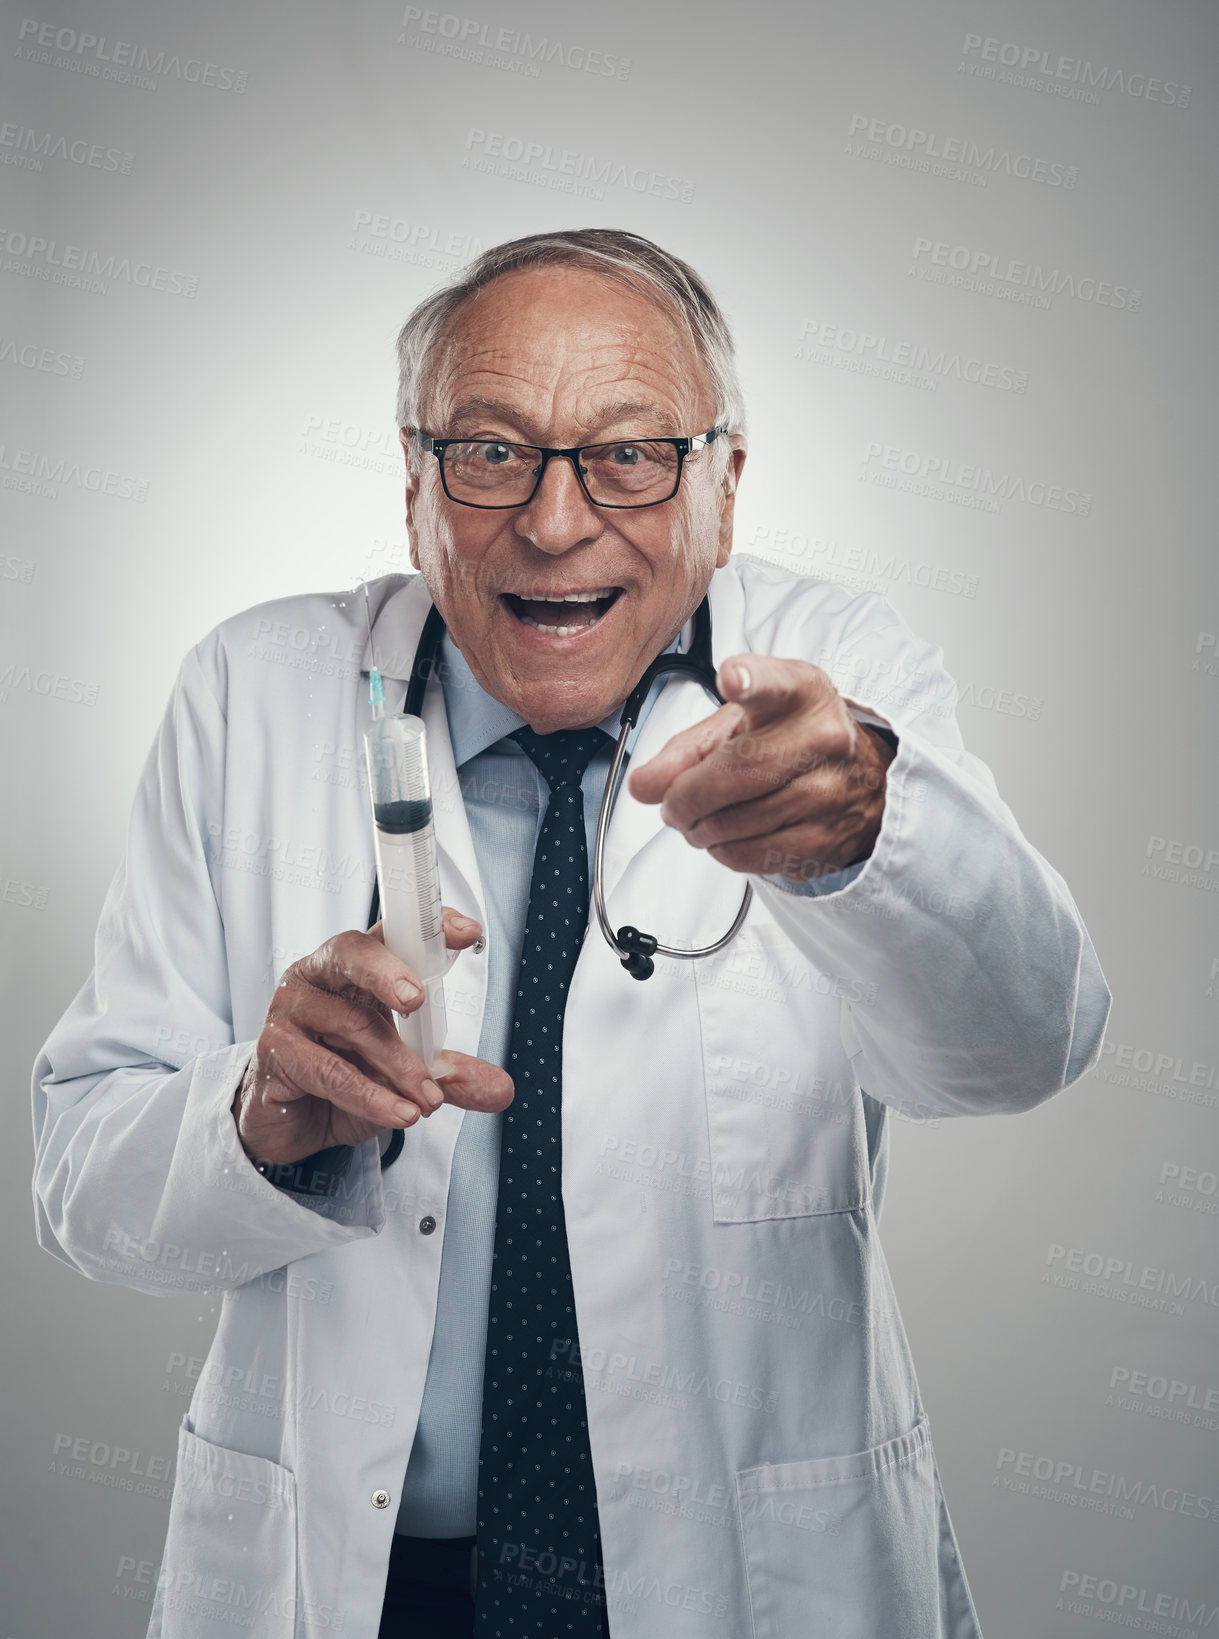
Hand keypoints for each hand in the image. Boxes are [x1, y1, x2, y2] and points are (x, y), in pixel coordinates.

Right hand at [233, 909, 512, 1166]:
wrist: (291, 1122)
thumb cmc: (344, 1075)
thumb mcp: (404, 1076)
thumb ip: (449, 1077)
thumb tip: (500, 1089)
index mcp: (355, 968)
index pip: (391, 933)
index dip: (427, 926)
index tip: (466, 932)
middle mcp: (320, 978)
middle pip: (353, 954)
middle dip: (388, 972)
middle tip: (417, 999)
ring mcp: (291, 1010)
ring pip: (351, 1024)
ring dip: (398, 1066)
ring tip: (428, 1099)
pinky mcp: (275, 1052)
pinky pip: (328, 1070)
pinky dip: (369, 1095)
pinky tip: (398, 1113)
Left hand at [627, 654, 896, 881]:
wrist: (854, 779)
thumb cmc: (784, 741)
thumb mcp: (737, 725)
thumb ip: (683, 751)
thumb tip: (643, 786)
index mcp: (800, 694)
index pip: (776, 684)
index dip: (751, 681)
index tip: (732, 677)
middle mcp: (824, 738)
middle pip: (730, 774)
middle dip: (683, 798)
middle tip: (672, 804)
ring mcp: (830, 792)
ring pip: (732, 824)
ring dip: (698, 830)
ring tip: (701, 820)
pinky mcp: (825, 840)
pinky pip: (749, 856)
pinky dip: (723, 851)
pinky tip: (729, 835)